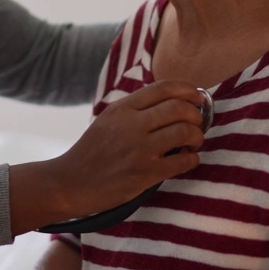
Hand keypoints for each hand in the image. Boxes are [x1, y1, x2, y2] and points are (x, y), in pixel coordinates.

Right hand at [9, 81, 205, 232]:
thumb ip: (136, 109)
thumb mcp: (108, 120)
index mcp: (122, 108)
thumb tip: (174, 102)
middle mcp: (131, 124)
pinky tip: (188, 160)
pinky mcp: (145, 173)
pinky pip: (183, 161)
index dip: (189, 90)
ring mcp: (139, 149)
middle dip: (196, 115)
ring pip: (185, 132)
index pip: (164, 88)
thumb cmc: (92, 151)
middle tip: (196, 124)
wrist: (70, 182)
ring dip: (197, 136)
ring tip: (193, 143)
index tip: (198, 97)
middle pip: (180, 108)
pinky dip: (193, 159)